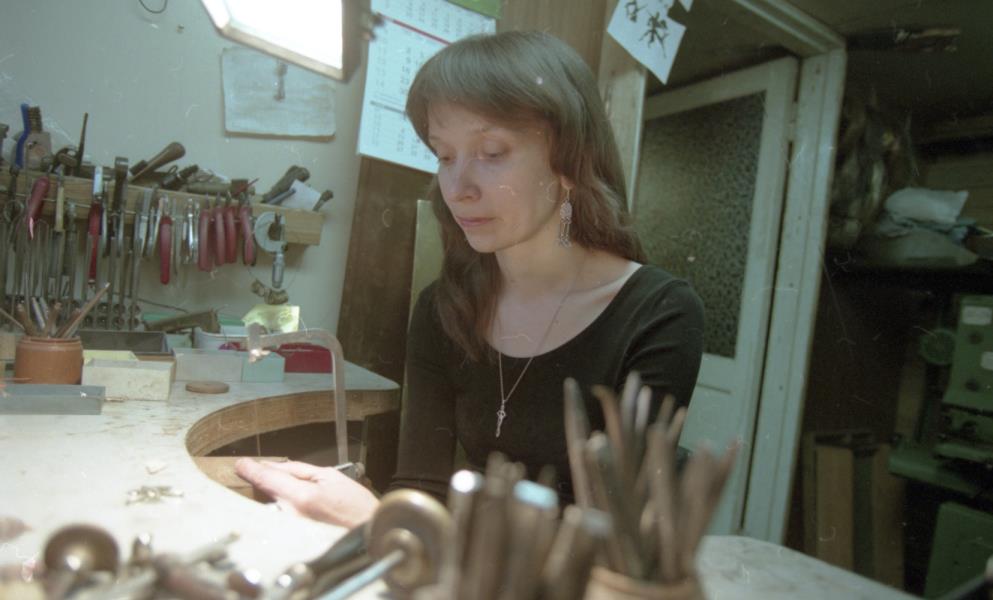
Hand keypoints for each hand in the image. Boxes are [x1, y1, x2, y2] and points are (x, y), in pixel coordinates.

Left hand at [234, 459, 378, 527]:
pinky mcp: (290, 541)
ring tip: (302, 501)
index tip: (241, 464)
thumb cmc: (356, 508)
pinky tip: (300, 512)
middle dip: (268, 485)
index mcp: (301, 497)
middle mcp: (290, 517)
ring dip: (276, 500)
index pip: (265, 479)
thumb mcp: (330, 477)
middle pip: (265, 494)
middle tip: (282, 481)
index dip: (250, 469)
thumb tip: (273, 466)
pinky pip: (278, 520)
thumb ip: (298, 470)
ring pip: (270, 507)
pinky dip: (282, 512)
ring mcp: (288, 532)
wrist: (367, 536)